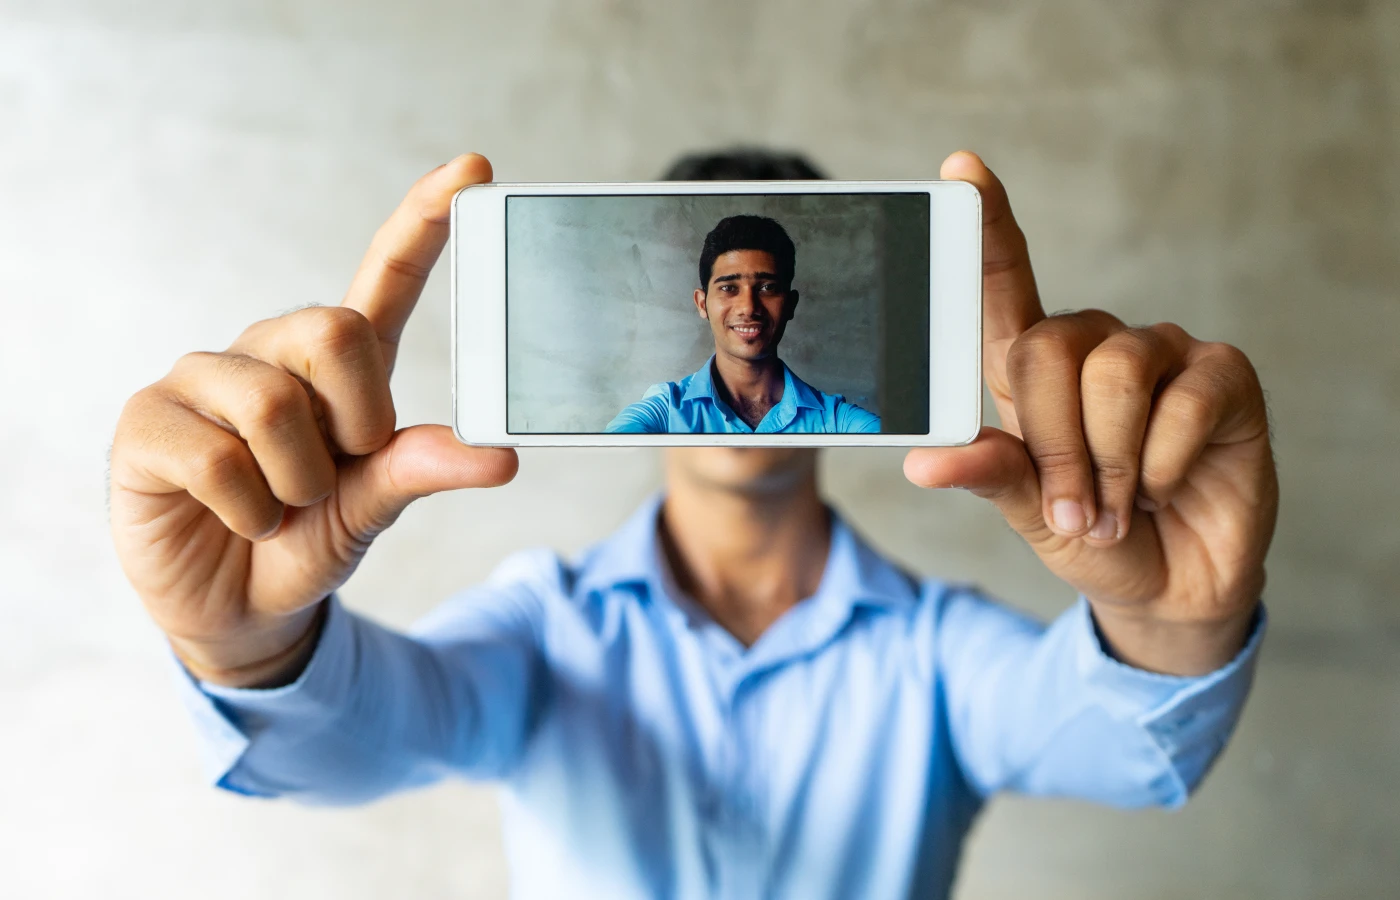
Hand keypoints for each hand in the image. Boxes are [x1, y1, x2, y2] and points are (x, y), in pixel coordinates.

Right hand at [110, 154, 516, 686]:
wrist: (241, 608)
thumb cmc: (309, 539)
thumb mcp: (375, 506)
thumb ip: (422, 469)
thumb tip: (501, 455)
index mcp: (339, 363)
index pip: (385, 274)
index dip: (426, 221)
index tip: (474, 169)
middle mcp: (271, 351)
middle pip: (334, 330)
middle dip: (354, 422)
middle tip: (339, 471)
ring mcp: (203, 379)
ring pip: (274, 405)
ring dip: (298, 484)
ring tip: (283, 506)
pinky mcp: (148, 421)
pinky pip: (218, 459)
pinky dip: (250, 512)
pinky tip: (241, 519)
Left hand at [905, 152, 1277, 675]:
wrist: (1169, 586)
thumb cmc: (1091, 533)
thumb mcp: (1025, 511)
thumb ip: (987, 473)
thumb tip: (924, 461)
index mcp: (1033, 368)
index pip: (1004, 282)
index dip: (987, 224)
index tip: (960, 170)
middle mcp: (1094, 345)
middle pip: (1047, 348)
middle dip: (1054, 445)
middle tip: (1074, 508)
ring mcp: (1160, 352)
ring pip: (1112, 374)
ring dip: (1110, 462)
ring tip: (1119, 504)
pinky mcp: (1223, 373)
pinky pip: (1182, 403)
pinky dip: (1164, 464)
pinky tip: (1169, 484)